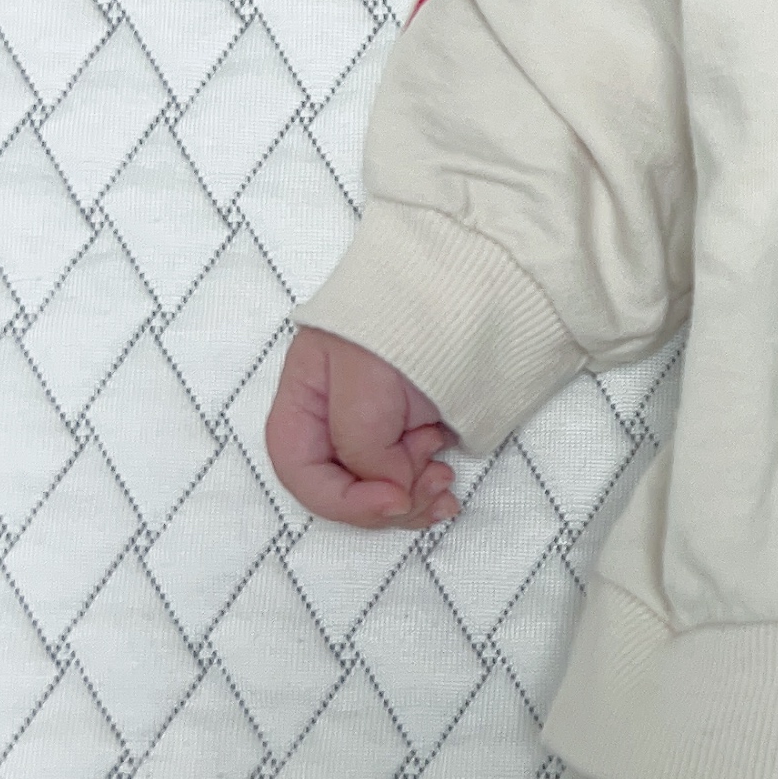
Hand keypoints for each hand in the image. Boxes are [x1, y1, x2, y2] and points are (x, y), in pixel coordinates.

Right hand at [264, 326, 459, 529]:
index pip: (301, 470)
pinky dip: (426, 483)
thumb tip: (391, 491)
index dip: (343, 500)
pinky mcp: (413, 424)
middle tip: (433, 487)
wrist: (476, 277)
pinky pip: (409, 472)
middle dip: (385, 501)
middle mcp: (333, 415)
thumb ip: (363, 443)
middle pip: (342, 485)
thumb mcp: (366, 378)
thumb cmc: (407, 315)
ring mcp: (375, 420)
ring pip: (379, 485)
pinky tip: (449, 470)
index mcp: (305, 397)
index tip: (395, 501)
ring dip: (411, 495)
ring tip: (444, 475)